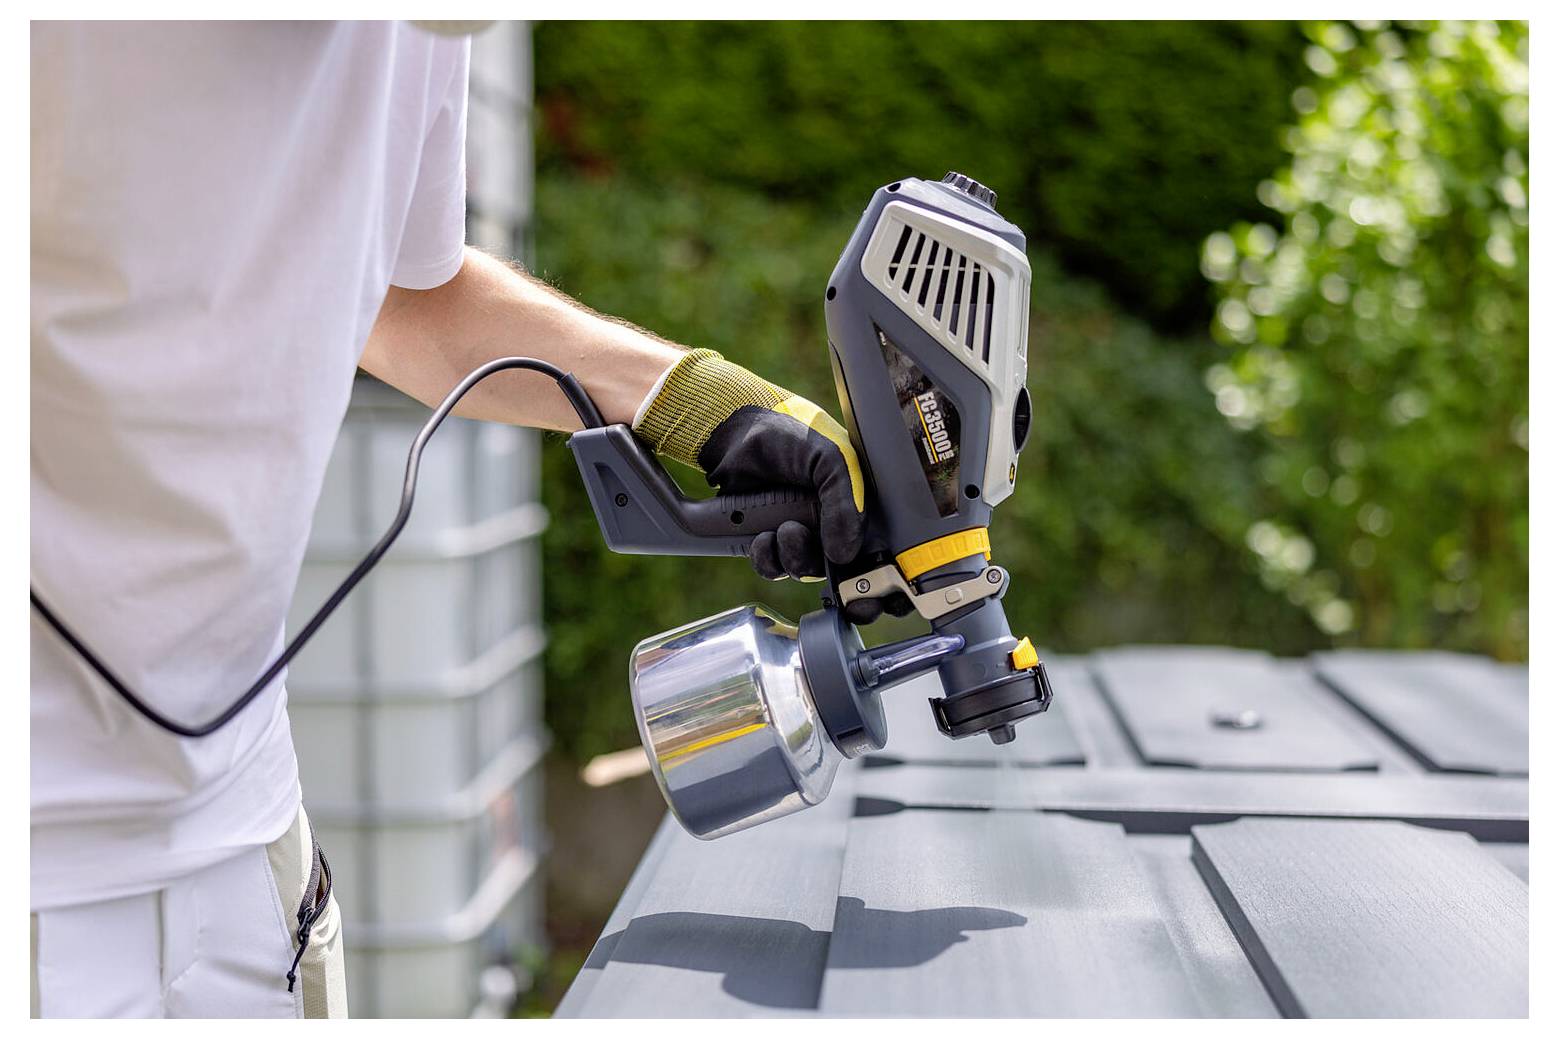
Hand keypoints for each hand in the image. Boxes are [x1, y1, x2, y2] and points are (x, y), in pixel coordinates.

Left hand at [633, 349, 865, 579]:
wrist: (737, 432)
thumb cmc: (790, 435)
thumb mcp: (831, 460)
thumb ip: (845, 505)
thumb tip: (843, 555)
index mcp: (854, 501)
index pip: (870, 545)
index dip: (864, 563)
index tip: (851, 568)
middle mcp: (830, 520)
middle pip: (834, 565)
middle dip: (815, 557)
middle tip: (796, 533)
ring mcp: (800, 532)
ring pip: (802, 569)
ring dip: (791, 557)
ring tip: (781, 530)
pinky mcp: (769, 539)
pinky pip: (772, 567)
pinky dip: (767, 558)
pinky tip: (762, 537)